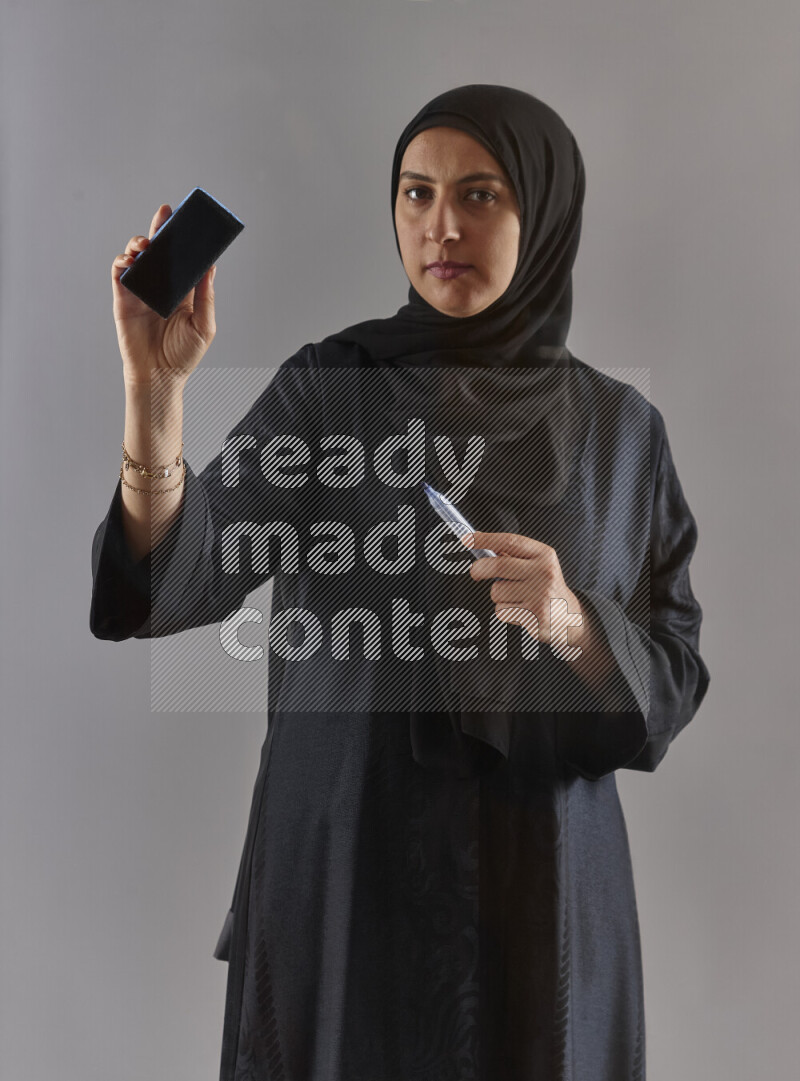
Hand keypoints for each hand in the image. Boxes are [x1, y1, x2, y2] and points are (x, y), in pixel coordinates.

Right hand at [111, 203, 216, 387]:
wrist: (160, 377)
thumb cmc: (183, 356)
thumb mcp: (204, 326)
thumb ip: (206, 296)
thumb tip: (210, 267)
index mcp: (182, 291)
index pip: (182, 259)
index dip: (183, 240)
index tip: (189, 221)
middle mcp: (160, 287)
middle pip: (159, 252)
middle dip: (160, 229)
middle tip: (165, 212)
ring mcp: (141, 291)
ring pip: (137, 258)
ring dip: (138, 244)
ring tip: (146, 244)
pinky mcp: (123, 300)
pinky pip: (119, 275)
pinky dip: (122, 263)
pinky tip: (129, 260)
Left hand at [464, 530, 584, 650]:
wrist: (569, 618)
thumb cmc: (546, 587)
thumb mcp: (538, 565)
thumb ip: (514, 556)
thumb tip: (483, 547)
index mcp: (544, 555)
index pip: (510, 541)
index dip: (485, 539)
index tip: (467, 539)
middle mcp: (544, 572)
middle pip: (498, 565)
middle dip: (479, 569)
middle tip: (475, 573)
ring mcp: (541, 595)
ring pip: (497, 591)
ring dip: (498, 596)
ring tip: (516, 598)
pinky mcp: (535, 616)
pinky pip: (502, 611)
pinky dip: (505, 612)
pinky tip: (521, 610)